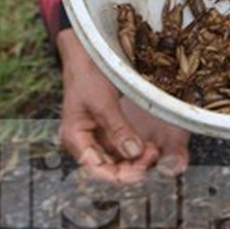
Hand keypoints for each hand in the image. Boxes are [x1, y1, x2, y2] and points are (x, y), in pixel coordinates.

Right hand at [56, 29, 189, 182]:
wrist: (86, 52)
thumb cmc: (86, 74)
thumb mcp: (103, 101)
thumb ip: (118, 128)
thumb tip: (135, 152)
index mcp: (76, 139)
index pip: (96, 170)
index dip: (119, 176)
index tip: (141, 172)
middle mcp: (85, 142)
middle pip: (108, 167)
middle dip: (130, 168)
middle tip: (152, 157)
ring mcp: (97, 136)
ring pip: (118, 159)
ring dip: (136, 160)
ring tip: (153, 151)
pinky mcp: (108, 128)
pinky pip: (123, 145)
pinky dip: (136, 148)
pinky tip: (149, 146)